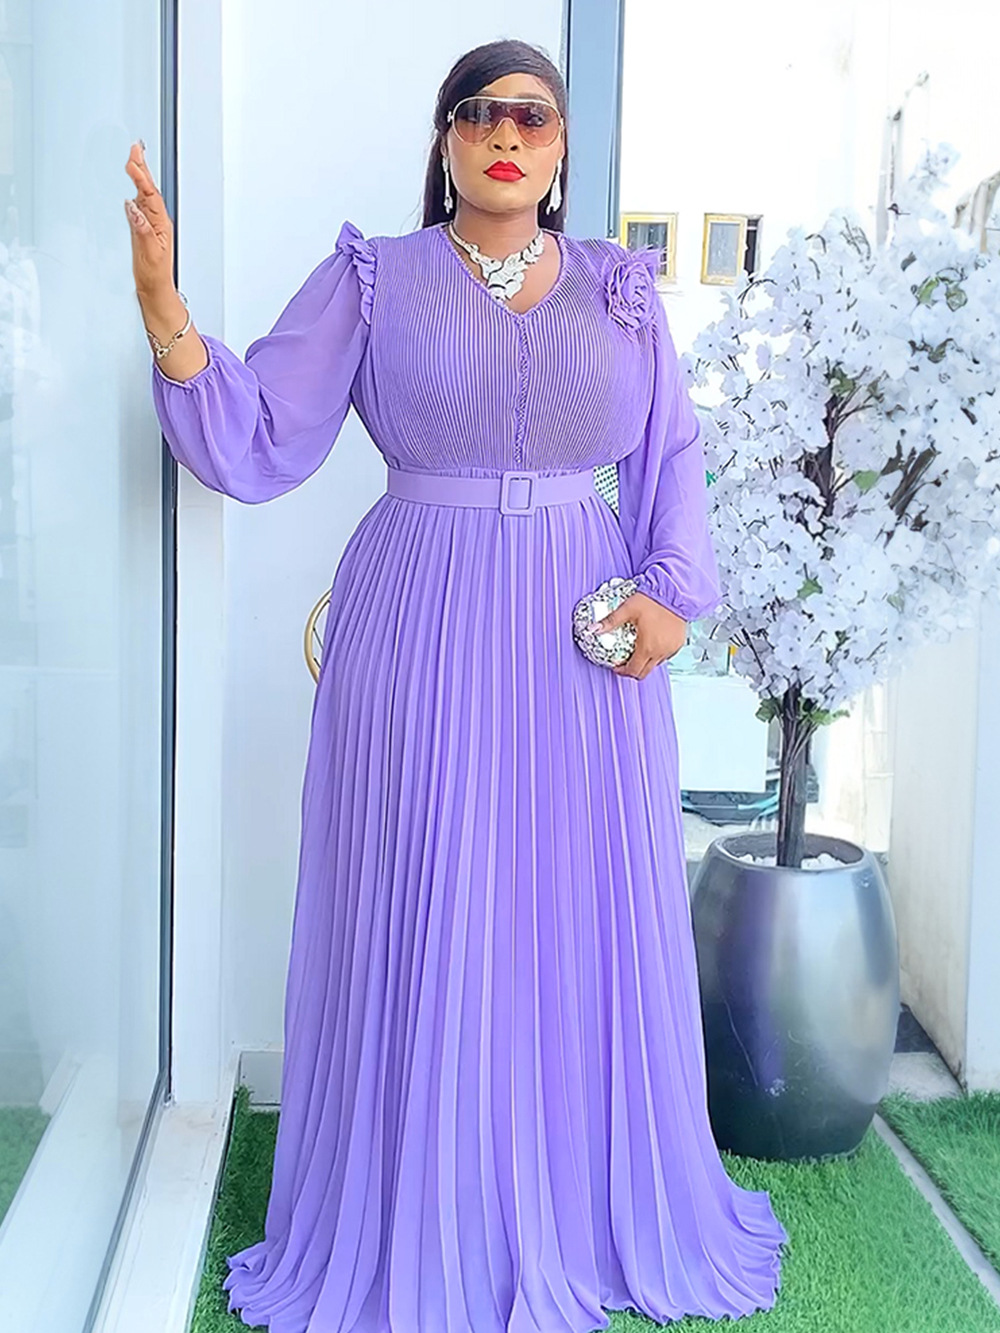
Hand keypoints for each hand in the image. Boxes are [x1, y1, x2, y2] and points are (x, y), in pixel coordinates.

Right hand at [124, 140, 175, 298]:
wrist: (155, 290)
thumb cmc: (154, 275)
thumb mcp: (148, 252)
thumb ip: (142, 229)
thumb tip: (133, 208)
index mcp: (161, 224)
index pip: (150, 195)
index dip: (142, 177)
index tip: (133, 161)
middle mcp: (157, 222)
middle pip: (149, 190)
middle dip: (142, 168)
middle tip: (135, 149)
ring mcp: (151, 225)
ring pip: (144, 195)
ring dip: (139, 176)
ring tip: (134, 159)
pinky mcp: (143, 230)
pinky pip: (140, 205)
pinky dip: (135, 192)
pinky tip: (132, 186)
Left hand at [587, 591, 687, 679]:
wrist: (675, 593)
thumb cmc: (653, 600)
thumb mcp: (627, 609)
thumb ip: (610, 621)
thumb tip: (592, 629)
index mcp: (647, 647)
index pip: (633, 670)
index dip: (622, 671)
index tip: (616, 666)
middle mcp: (660, 652)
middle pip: (644, 672)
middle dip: (632, 670)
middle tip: (624, 663)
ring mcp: (671, 649)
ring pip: (655, 664)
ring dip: (645, 662)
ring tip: (637, 650)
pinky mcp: (678, 643)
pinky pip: (666, 655)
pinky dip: (656, 654)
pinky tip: (651, 643)